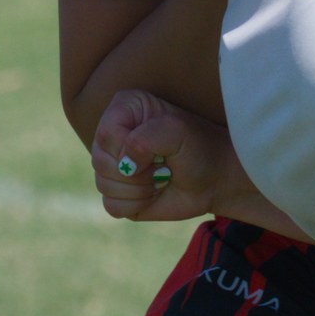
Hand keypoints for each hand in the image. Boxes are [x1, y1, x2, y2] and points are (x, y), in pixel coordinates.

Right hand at [89, 89, 231, 220]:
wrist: (214, 179)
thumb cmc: (197, 148)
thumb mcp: (178, 131)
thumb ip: (146, 138)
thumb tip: (125, 165)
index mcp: (123, 109)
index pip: (106, 133)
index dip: (130, 148)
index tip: (160, 149)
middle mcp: (111, 136)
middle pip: (100, 161)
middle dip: (138, 172)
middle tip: (163, 166)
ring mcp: (111, 165)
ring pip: (104, 185)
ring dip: (140, 189)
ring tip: (160, 178)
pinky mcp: (116, 193)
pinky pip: (111, 206)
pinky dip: (137, 205)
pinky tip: (153, 193)